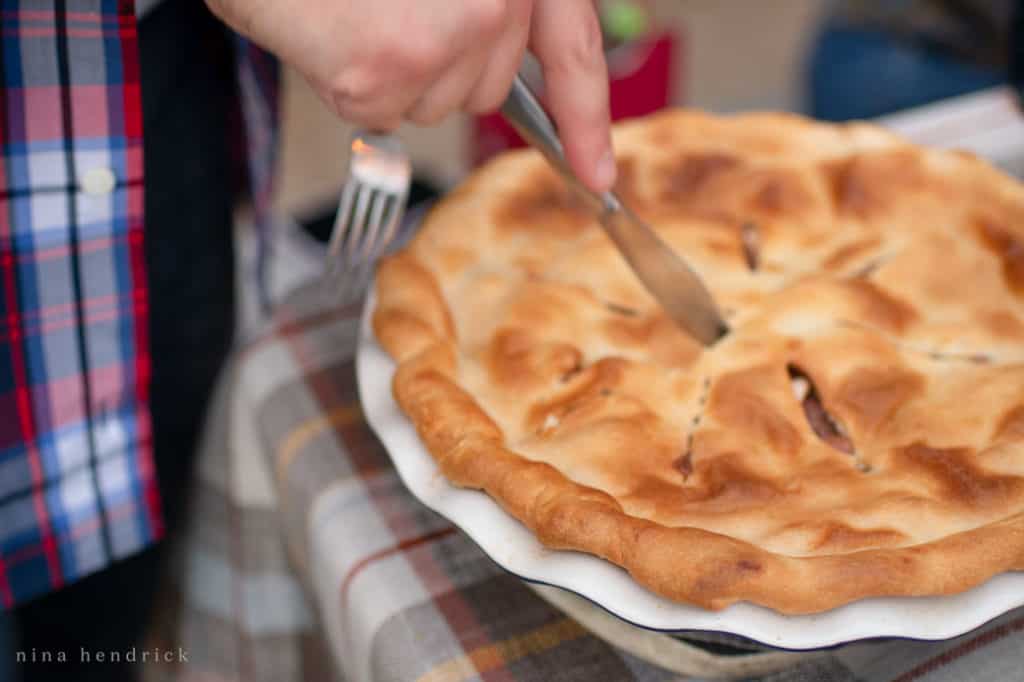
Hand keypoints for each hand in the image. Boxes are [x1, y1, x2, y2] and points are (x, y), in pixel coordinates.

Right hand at [206, 0, 616, 191]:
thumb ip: (484, 9)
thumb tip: (509, 71)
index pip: (574, 48)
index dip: (587, 117)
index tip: (597, 174)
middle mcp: (491, 3)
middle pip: (491, 87)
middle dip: (448, 69)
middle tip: (396, 19)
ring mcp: (442, 39)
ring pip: (439, 106)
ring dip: (400, 79)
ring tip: (362, 22)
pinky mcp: (391, 72)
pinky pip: (389, 115)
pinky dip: (359, 91)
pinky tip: (338, 40)